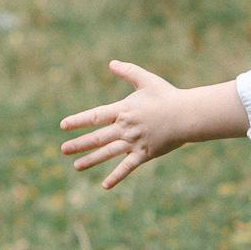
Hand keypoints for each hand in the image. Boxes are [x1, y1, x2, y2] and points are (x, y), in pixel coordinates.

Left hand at [59, 60, 187, 187]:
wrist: (187, 115)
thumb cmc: (168, 96)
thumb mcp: (146, 80)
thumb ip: (128, 71)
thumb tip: (111, 63)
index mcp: (123, 110)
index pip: (95, 116)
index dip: (78, 121)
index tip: (63, 125)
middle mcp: (125, 128)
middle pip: (97, 137)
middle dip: (79, 144)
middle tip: (63, 149)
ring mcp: (134, 142)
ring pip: (108, 153)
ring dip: (91, 160)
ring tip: (76, 166)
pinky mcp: (145, 154)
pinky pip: (127, 167)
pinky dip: (116, 177)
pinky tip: (104, 186)